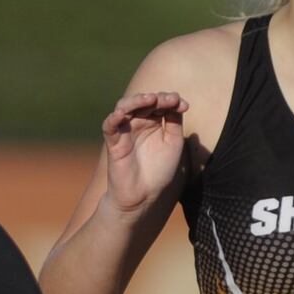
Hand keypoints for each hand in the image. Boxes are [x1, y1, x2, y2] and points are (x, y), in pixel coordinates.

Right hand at [100, 92, 187, 217]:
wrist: (144, 194)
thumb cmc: (159, 170)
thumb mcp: (173, 142)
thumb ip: (174, 122)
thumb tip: (179, 102)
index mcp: (153, 122)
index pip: (159, 103)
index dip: (171, 100)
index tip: (184, 106)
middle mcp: (138, 123)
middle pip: (143, 101)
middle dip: (157, 98)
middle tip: (170, 100)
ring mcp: (124, 130)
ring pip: (125, 107)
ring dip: (137, 100)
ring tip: (150, 99)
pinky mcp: (113, 142)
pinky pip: (109, 125)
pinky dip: (113, 117)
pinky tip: (122, 113)